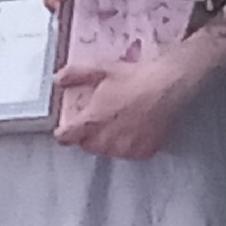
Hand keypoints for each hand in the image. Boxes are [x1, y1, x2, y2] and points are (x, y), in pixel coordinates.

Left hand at [52, 53, 200, 160]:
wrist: (168, 85)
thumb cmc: (134, 77)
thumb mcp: (101, 70)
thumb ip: (75, 75)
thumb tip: (57, 79)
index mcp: (92, 120)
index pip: (67, 138)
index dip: (64, 135)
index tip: (66, 132)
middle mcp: (108, 137)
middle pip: (88, 146)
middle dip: (88, 137)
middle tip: (98, 123)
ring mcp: (127, 146)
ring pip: (108, 152)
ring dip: (108, 143)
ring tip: (117, 127)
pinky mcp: (145, 150)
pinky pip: (130, 155)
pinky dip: (129, 147)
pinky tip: (133, 133)